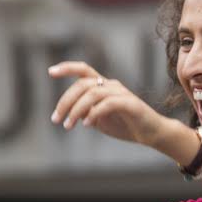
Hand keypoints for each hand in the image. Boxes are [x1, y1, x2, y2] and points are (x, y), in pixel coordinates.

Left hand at [48, 61, 167, 144]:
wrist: (151, 133)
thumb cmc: (125, 125)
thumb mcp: (100, 120)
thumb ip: (86, 113)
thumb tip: (70, 113)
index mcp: (103, 86)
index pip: (84, 70)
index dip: (67, 68)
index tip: (50, 71)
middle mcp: (111, 85)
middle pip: (82, 85)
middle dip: (65, 101)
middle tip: (56, 119)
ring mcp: (121, 93)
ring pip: (92, 94)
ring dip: (76, 110)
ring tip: (68, 126)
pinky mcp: (130, 104)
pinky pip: (108, 104)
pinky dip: (94, 113)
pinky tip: (87, 124)